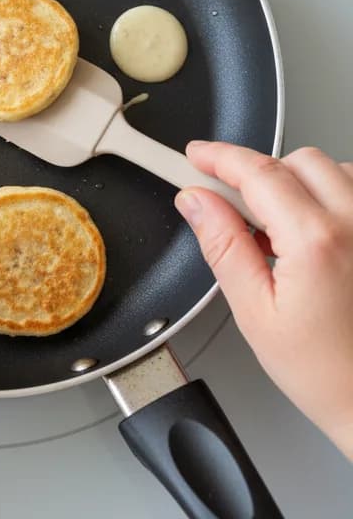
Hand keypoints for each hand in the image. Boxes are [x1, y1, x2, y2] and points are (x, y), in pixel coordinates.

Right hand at [177, 142, 352, 458]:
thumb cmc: (330, 376)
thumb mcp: (255, 313)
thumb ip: (222, 245)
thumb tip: (196, 201)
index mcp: (317, 242)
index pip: (257, 173)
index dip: (219, 157)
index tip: (198, 155)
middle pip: (298, 161)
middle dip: (260, 173)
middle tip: (233, 201)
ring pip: (335, 171)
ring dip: (301, 184)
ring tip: (282, 228)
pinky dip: (334, 198)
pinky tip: (318, 234)